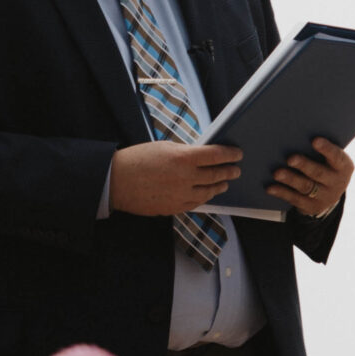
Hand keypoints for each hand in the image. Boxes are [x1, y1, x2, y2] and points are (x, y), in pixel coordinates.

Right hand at [109, 140, 241, 216]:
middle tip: (236, 169)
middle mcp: (185, 178)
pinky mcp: (174, 208)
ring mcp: (180, 195)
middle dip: (229, 171)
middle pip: (216, 175)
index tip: (237, 153)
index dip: (230, 154)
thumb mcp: (165, 147)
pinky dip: (204, 197)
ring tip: (225, 182)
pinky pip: (195, 203)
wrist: (117, 181)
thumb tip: (202, 155)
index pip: (216, 155)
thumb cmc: (138, 159)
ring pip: (208, 192)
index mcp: (184, 158)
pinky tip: (208, 193)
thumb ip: (186, 152)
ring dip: (219, 186)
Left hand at [266, 136, 352, 219]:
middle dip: (304, 165)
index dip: (326, 149)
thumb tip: (296, 135)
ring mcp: (325, 197)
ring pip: (305, 186)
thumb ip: (321, 150)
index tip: (315, 140)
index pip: (336, 156)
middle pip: (318, 173)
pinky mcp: (311, 206)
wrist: (330, 193)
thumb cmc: (326, 165)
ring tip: (277, 173)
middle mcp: (337, 183)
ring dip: (290, 179)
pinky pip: (295, 199)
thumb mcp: (330, 159)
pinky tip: (270, 187)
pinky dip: (282, 192)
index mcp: (344, 166)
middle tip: (290, 158)